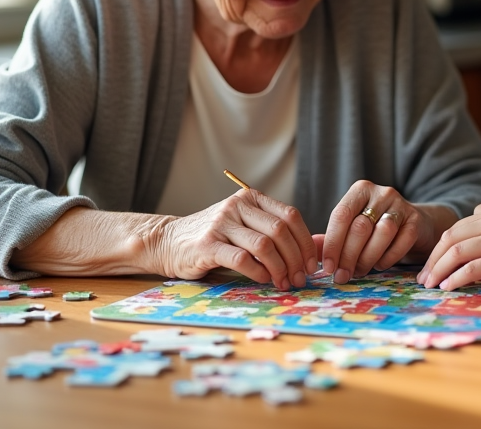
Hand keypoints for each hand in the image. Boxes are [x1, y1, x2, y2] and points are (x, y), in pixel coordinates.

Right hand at [156, 188, 315, 288]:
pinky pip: (242, 260)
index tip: (312, 263)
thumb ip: (272, 232)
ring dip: (280, 268)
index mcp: (251, 198)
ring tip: (284, 282)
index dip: (306, 241)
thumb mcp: (244, 226)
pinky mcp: (207, 245)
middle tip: (301, 278)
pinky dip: (259, 273)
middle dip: (296, 258)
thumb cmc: (214, 237)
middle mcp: (237, 206)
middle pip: (280, 231)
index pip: (290, 216)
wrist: (167, 241)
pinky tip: (264, 280)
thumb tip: (313, 250)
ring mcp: (221, 224)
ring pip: (264, 245)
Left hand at [321, 180, 452, 283]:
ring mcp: (401, 204)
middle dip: (348, 256)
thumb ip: (331, 237)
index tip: (327, 268)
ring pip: (382, 232)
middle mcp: (381, 193)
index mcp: (360, 190)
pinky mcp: (416, 220)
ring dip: (368, 257)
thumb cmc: (376, 228)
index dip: (332, 243)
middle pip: (360, 226)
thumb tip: (310, 250)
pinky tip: (380, 265)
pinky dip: (388, 257)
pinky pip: (402, 241)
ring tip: (360, 271)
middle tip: (342, 277)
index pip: (341, 215)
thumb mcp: (352, 228)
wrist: (414, 225)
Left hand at [417, 206, 480, 290]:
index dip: (438, 248)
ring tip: (431, 285)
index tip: (430, 265)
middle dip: (433, 259)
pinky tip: (448, 288)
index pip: (455, 229)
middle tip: (423, 278)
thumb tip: (462, 252)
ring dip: (439, 270)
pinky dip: (456, 279)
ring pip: (457, 252)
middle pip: (451, 238)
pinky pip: (472, 268)